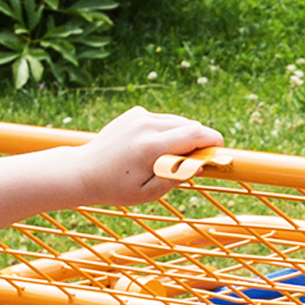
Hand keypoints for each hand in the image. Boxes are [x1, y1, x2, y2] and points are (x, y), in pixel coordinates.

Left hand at [71, 105, 222, 207]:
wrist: (84, 171)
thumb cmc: (116, 188)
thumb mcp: (149, 192)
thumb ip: (176, 177)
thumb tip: (200, 165)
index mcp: (151, 146)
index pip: (194, 134)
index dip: (212, 141)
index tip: (221, 149)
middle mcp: (146, 124)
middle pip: (189, 125)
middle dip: (198, 141)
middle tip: (197, 161)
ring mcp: (140, 115)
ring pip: (177, 121)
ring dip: (183, 137)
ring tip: (170, 159)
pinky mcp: (135, 112)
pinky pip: (163, 120)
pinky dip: (167, 132)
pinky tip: (154, 150)